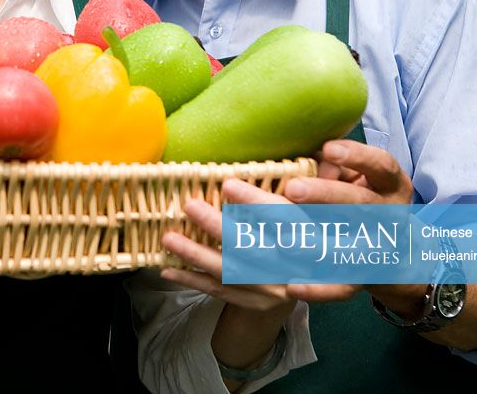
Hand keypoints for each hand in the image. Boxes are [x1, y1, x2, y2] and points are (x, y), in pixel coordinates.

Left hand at [160, 178, 295, 314]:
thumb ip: (280, 196)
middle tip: (190, 206)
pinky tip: (168, 268)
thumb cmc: (294, 234)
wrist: (305, 286)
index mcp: (307, 235)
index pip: (283, 216)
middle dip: (218, 227)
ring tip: (169, 238)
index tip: (227, 184)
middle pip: (252, 246)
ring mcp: (272, 287)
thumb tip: (240, 173)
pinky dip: (192, 279)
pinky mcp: (255, 303)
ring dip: (196, 254)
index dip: (255, 201)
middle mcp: (292, 264)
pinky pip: (219, 291)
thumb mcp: (302, 213)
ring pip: (230, 270)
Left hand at [281, 139, 413, 304]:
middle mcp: (390, 217)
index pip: (381, 165)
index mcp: (391, 186)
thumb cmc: (364, 202)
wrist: (399, 256)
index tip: (327, 149)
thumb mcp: (361, 180)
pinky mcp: (363, 280)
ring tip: (283, 238)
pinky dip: (318, 289)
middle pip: (359, 204)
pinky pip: (341, 288)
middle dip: (325, 195)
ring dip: (314, 242)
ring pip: (348, 246)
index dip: (357, 157)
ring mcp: (379, 251)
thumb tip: (304, 158)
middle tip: (292, 188)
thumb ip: (335, 168)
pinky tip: (292, 285)